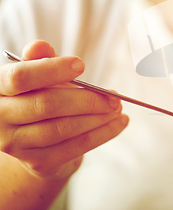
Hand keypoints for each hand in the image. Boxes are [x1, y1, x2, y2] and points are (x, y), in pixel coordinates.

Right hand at [0, 41, 128, 179]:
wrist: (33, 137)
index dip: (51, 70)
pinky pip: (75, 147)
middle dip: (86, 99)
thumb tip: (39, 47)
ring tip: (118, 108)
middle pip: (47, 105)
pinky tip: (119, 123)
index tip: (81, 64)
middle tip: (113, 96)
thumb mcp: (37, 74)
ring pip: (63, 128)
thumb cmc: (37, 95)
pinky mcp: (37, 162)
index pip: (19, 78)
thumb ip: (39, 60)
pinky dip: (102, 134)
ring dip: (98, 118)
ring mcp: (16, 145)